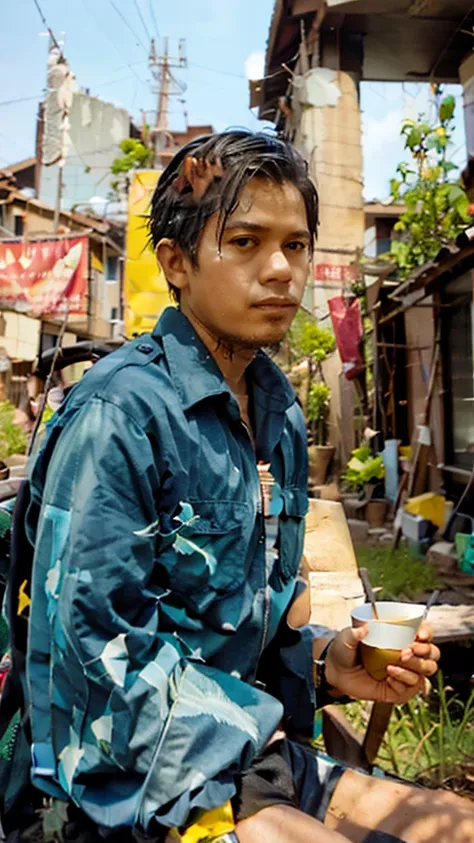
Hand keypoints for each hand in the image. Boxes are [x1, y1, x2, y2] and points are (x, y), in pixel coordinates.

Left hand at [324, 622, 439, 704]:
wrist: (336, 672)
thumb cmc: (345, 650)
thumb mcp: (346, 638)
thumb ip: (353, 633)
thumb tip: (363, 628)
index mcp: (400, 636)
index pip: (424, 632)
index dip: (427, 632)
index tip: (418, 635)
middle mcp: (407, 653)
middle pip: (432, 653)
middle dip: (424, 652)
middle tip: (405, 652)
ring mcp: (405, 671)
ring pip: (426, 670)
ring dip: (413, 668)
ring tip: (391, 666)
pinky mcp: (399, 688)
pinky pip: (411, 689)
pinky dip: (402, 682)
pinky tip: (388, 678)